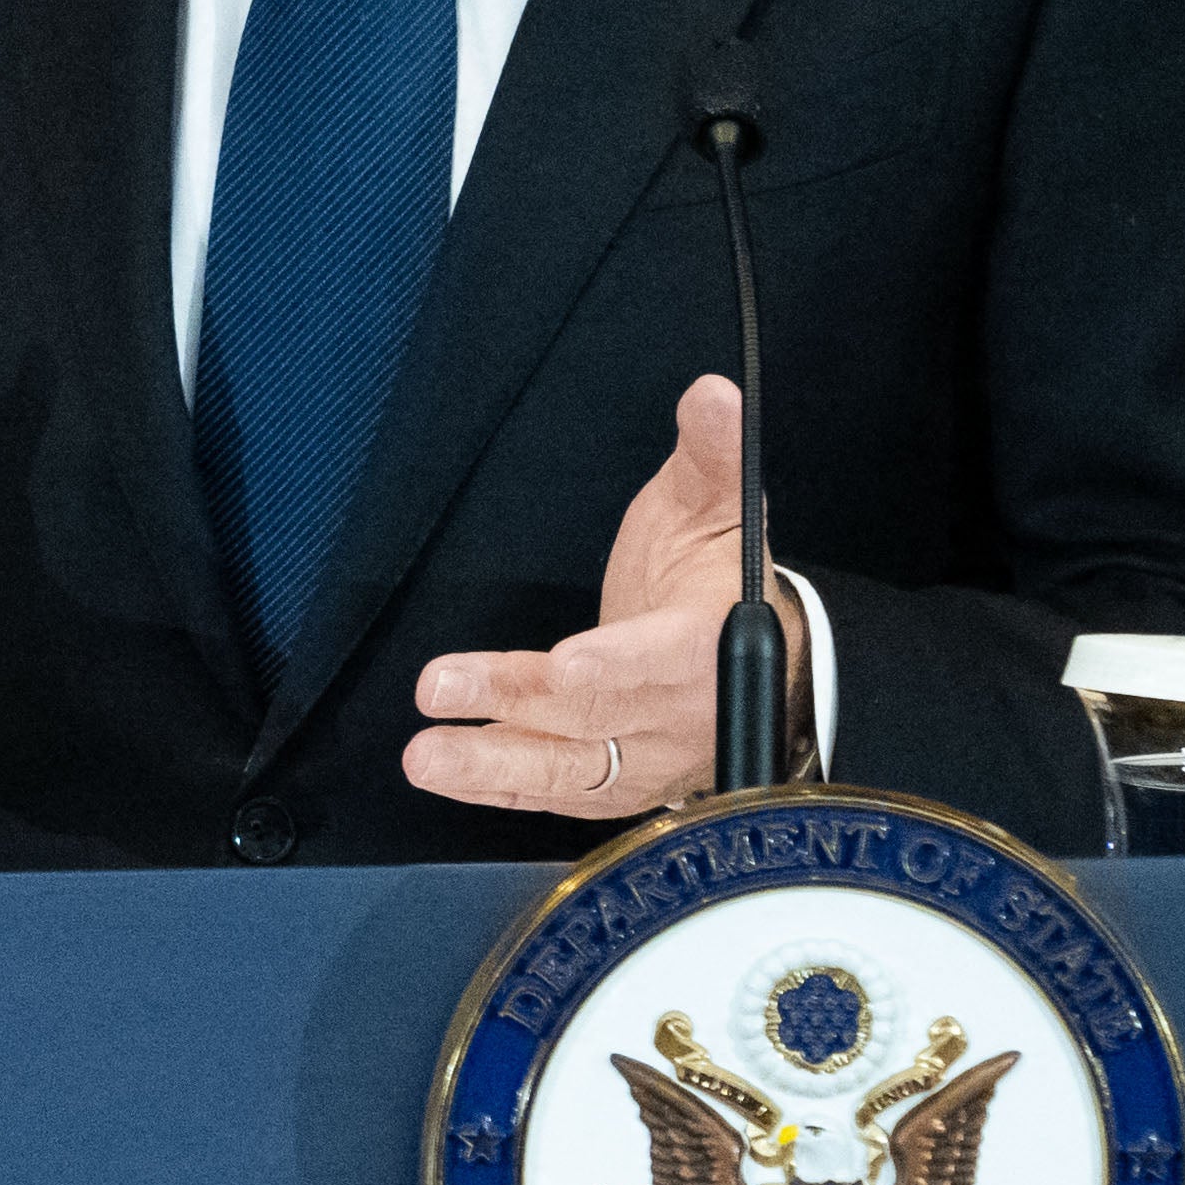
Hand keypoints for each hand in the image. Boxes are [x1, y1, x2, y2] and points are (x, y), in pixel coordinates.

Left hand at [406, 376, 748, 818]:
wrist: (759, 665)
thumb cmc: (720, 578)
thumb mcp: (721, 508)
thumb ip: (714, 452)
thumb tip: (713, 392)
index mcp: (713, 642)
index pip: (665, 656)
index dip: (616, 662)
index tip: (564, 665)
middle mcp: (683, 712)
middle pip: (596, 713)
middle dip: (516, 701)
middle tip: (440, 687)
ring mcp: (650, 757)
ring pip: (571, 768)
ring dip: (492, 764)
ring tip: (424, 756)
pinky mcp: (619, 784)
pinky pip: (558, 792)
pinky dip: (498, 786)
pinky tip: (444, 772)